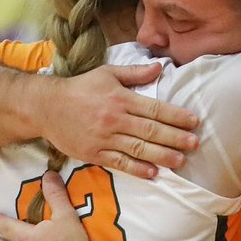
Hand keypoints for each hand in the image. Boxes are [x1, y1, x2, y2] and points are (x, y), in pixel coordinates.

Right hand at [44, 63, 199, 179]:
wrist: (45, 107)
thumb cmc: (80, 88)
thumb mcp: (107, 73)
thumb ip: (135, 73)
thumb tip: (159, 67)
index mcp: (120, 98)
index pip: (155, 108)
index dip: (176, 116)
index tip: (194, 121)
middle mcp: (115, 119)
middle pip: (150, 130)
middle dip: (175, 138)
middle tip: (195, 143)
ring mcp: (104, 138)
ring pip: (138, 148)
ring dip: (161, 156)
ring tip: (180, 161)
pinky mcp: (94, 153)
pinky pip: (119, 162)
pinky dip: (136, 169)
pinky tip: (153, 173)